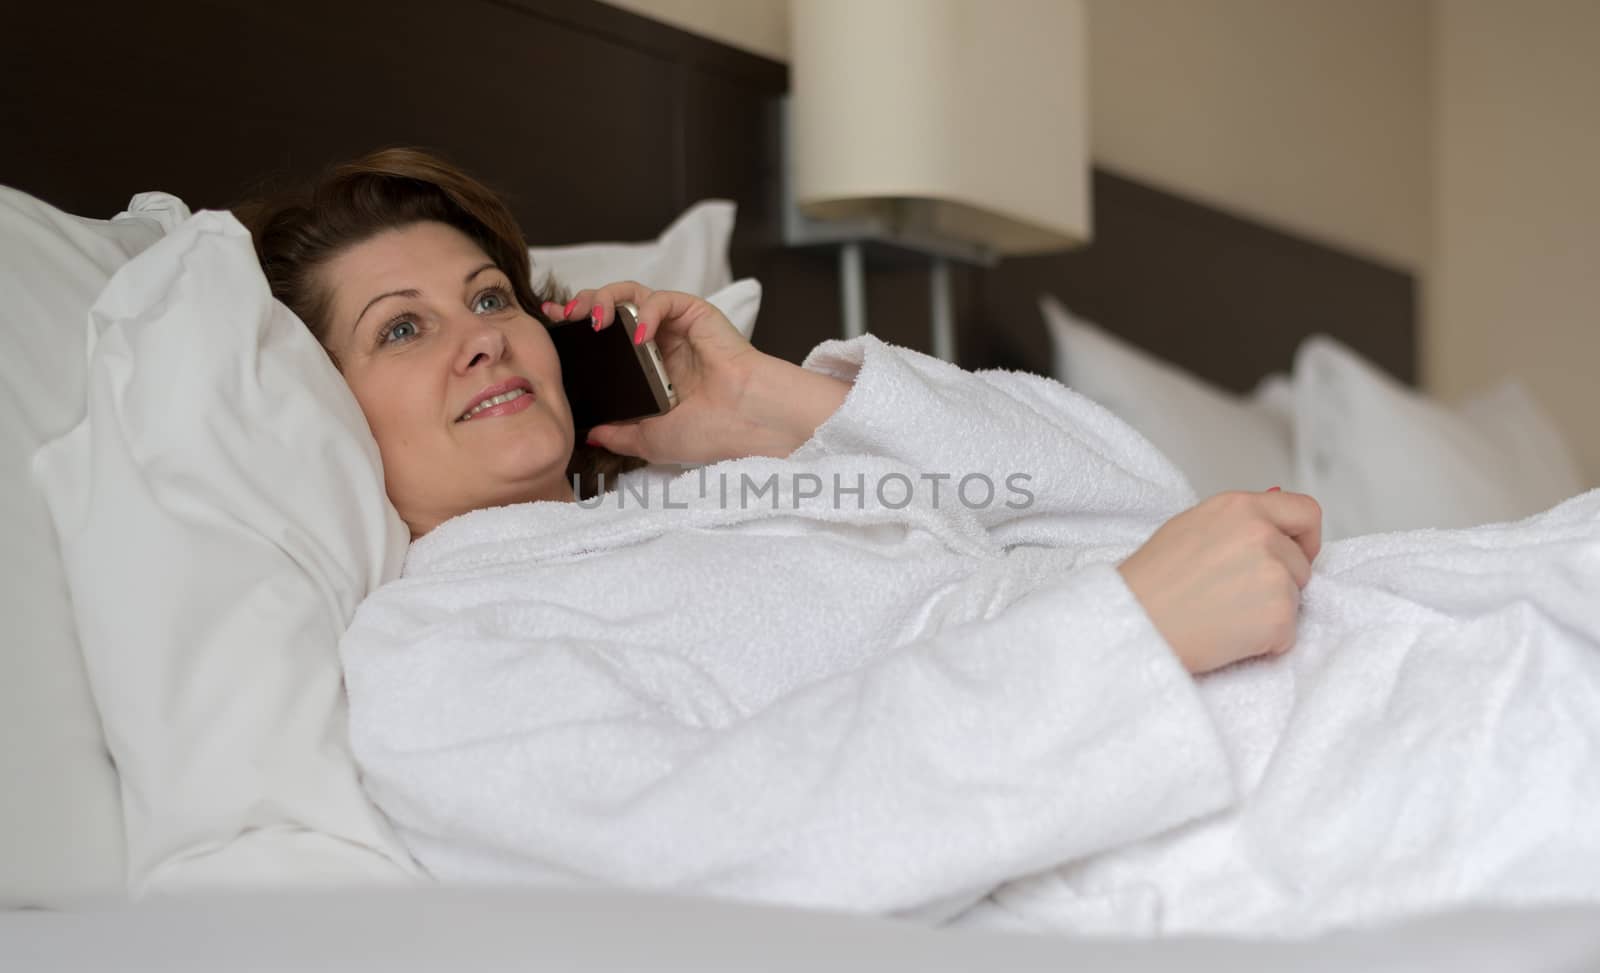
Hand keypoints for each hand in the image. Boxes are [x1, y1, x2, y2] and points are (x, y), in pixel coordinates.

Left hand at [544, 282, 765, 465]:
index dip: (575, 328)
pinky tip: (639, 336)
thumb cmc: (710, 433)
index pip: (604, 339)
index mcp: (648, 370)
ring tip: (594, 319)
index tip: (551, 327)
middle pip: (612, 307)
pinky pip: (662, 299)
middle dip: (583, 304)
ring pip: (631, 293)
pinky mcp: (696, 314)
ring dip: (606, 298)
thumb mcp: (649, 439)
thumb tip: (589, 433)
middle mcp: (659, 343)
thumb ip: (619, 433)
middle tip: (564, 316)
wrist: (746, 426)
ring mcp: (676, 327)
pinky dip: (645, 313)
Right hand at [1116, 490, 1321, 674]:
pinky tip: (1226, 635)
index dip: (1304, 539)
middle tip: (1233, 596)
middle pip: (1301, 563)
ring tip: (1222, 616)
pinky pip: (1288, 633)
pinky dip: (1264, 642)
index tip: (1293, 555)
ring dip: (1269, 612)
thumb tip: (1279, 518)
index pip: (1306, 512)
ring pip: (1296, 599)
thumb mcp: (1191, 528)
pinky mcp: (1279, 616)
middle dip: (1279, 582)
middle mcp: (1262, 534)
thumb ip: (1239, 523)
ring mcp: (1274, 575)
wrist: (1133, 623)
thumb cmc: (1150, 581)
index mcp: (1240, 507)